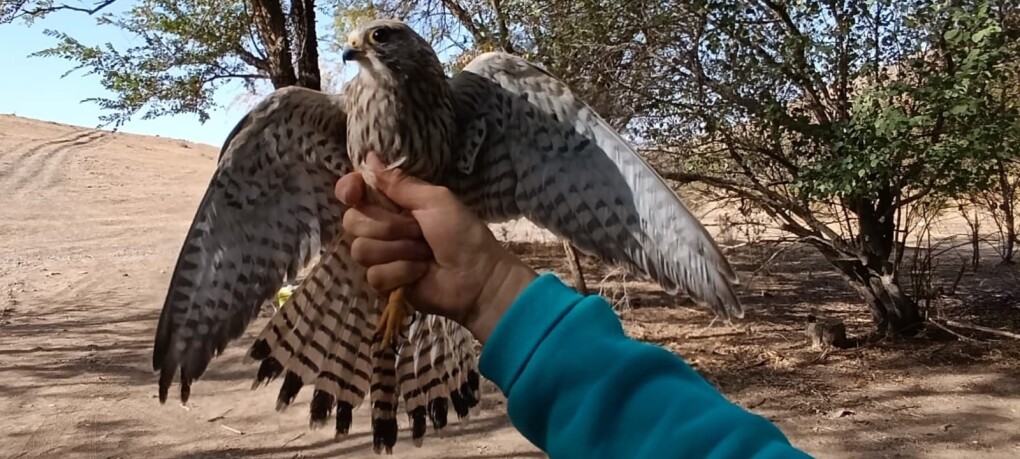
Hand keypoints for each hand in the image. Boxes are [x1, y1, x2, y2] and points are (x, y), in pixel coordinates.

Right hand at [335, 153, 536, 342]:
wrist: (477, 277)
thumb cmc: (462, 234)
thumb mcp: (435, 200)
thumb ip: (400, 183)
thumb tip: (370, 157)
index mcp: (394, 203)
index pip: (353, 191)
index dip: (348, 189)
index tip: (354, 194)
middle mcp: (382, 227)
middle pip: (352, 220)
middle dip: (388, 226)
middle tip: (418, 231)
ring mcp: (382, 256)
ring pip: (361, 249)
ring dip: (398, 250)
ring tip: (423, 253)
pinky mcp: (385, 282)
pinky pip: (374, 275)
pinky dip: (401, 272)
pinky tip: (419, 272)